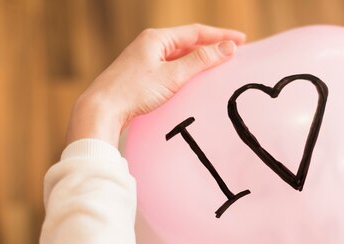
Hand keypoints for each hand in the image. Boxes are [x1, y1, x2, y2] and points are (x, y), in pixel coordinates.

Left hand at [66, 24, 245, 146]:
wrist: (101, 110)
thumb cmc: (133, 91)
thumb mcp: (173, 75)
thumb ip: (201, 61)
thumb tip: (228, 48)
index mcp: (156, 38)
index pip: (196, 32)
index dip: (220, 36)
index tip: (241, 40)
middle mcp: (149, 46)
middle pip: (187, 43)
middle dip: (211, 47)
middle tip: (233, 54)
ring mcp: (143, 62)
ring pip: (179, 58)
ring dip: (199, 61)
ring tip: (218, 69)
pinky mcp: (141, 79)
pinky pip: (170, 71)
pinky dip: (186, 74)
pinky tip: (194, 84)